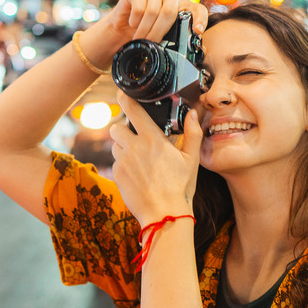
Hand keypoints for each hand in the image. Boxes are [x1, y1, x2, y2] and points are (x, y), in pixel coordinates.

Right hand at [77, 0, 208, 68]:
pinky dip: (135, 21)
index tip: (198, 31)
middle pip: (169, 11)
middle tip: (151, 43)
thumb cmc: (148, 33)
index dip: (200, 19)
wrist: (123, 28)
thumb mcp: (166, 39)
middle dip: (158, 31)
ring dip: (144, 29)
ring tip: (139, 38)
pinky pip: (138, 8)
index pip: (198, 9)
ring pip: (152, 11)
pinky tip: (133, 24)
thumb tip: (202, 52)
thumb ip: (183, 42)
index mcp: (183, 6)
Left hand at [109, 91, 203, 227]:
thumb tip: (193, 114)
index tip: (122, 93)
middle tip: (136, 137)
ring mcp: (122, 162)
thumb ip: (192, 133)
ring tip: (138, 158)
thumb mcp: (192, 159)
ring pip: (114, 145)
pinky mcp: (116, 175)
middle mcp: (134, 147)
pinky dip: (123, 164)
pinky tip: (137, 174)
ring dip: (123, 147)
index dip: (125, 98)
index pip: (133, 111)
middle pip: (116, 127)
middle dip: (123, 129)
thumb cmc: (180, 187)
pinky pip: (115, 163)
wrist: (163, 214)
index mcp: (152, 139)